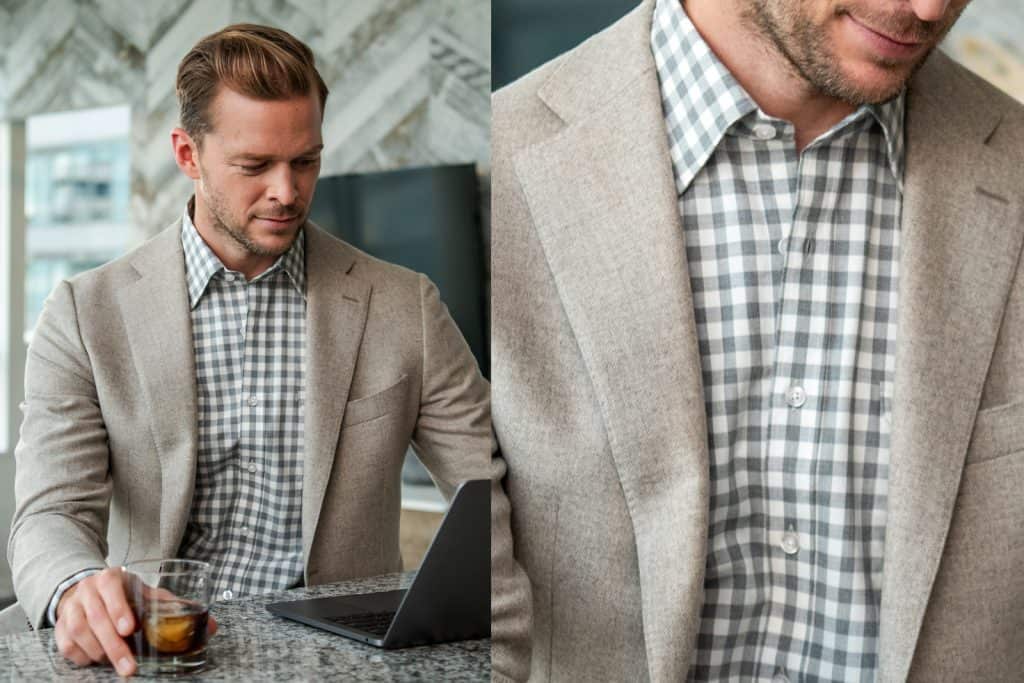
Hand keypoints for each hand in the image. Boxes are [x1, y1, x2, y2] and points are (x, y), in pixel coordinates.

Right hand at [55, 568, 219, 677]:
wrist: (88, 590)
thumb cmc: (123, 594)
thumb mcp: (146, 593)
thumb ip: (174, 606)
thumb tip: (212, 626)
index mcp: (110, 578)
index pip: (110, 589)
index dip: (119, 609)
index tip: (130, 628)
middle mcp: (87, 590)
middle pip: (96, 618)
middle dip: (113, 645)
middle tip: (129, 667)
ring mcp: (70, 608)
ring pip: (78, 633)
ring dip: (98, 652)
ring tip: (117, 664)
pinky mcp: (60, 625)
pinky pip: (65, 645)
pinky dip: (81, 656)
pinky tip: (96, 660)